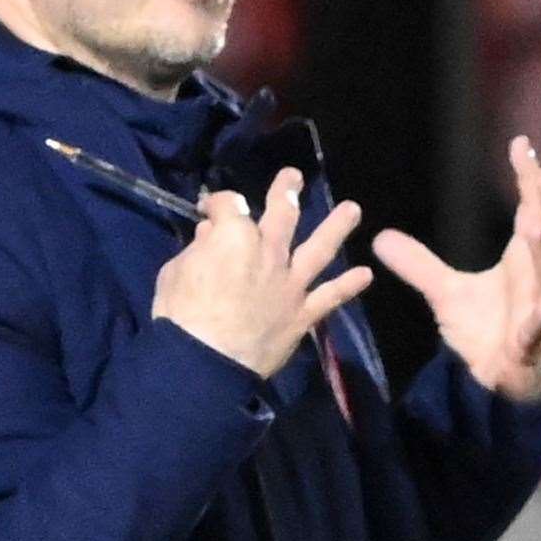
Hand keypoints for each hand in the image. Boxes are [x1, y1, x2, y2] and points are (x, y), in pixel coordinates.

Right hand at [152, 168, 372, 378]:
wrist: (203, 362)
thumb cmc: (181, 314)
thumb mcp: (175, 272)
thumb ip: (197, 251)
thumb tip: (209, 236)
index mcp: (235, 237)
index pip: (230, 205)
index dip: (218, 203)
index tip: (209, 210)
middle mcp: (270, 253)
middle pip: (283, 214)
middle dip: (287, 191)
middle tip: (294, 178)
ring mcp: (291, 283)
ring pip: (319, 249)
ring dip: (337, 227)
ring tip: (353, 210)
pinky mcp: (302, 314)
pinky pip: (330, 297)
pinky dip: (349, 286)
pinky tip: (365, 275)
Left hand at [371, 136, 540, 401]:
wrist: (497, 383)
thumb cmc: (484, 331)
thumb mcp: (445, 293)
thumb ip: (417, 264)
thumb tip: (380, 237)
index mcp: (523, 262)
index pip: (533, 211)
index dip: (530, 182)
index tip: (522, 146)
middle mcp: (537, 281)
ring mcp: (537, 313)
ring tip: (535, 224)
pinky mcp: (530, 345)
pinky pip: (538, 329)